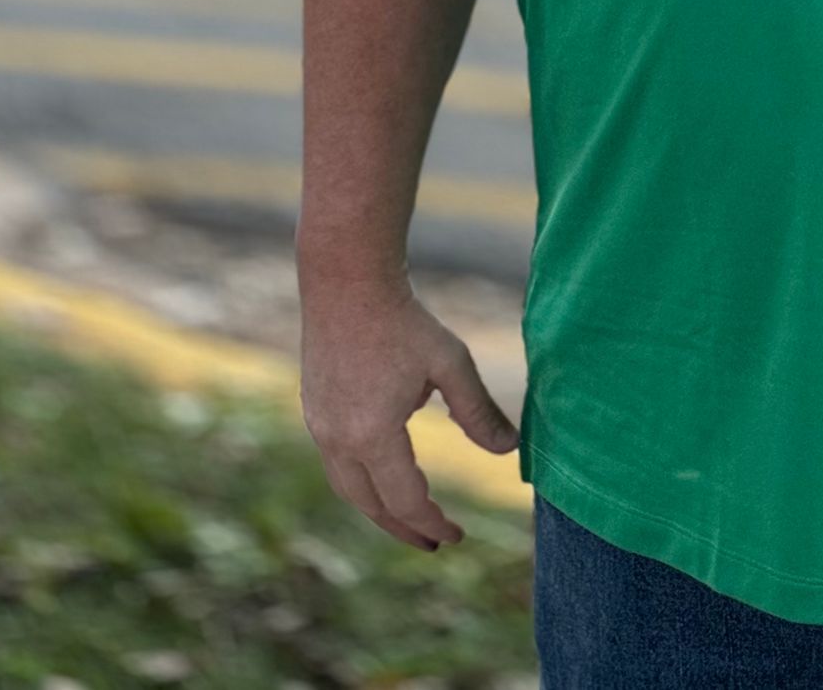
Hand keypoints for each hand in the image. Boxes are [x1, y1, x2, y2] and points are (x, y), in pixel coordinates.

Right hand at [299, 276, 520, 550]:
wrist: (346, 280)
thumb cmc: (404, 319)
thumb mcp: (450, 363)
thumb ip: (477, 412)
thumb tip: (509, 450)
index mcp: (373, 436)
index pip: (406, 501)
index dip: (433, 523)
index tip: (457, 535)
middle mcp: (337, 441)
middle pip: (371, 506)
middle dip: (404, 528)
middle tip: (433, 542)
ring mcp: (318, 426)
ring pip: (348, 488)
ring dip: (379, 509)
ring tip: (408, 517)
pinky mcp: (313, 410)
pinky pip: (336, 463)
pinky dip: (362, 481)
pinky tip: (383, 473)